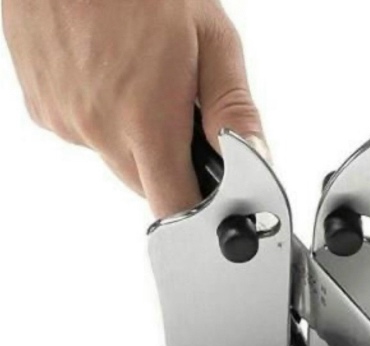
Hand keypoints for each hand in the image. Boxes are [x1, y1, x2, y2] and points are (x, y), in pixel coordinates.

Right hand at [2, 0, 265, 217]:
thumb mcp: (209, 37)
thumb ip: (233, 109)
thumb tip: (255, 158)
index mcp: (147, 121)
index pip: (175, 208)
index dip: (199, 213)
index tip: (214, 200)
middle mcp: (100, 131)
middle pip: (149, 187)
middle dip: (173, 165)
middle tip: (180, 110)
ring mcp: (66, 122)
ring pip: (118, 162)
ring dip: (137, 141)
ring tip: (141, 81)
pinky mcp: (43, 110)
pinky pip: (87, 136)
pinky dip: (104, 120)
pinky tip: (109, 75)